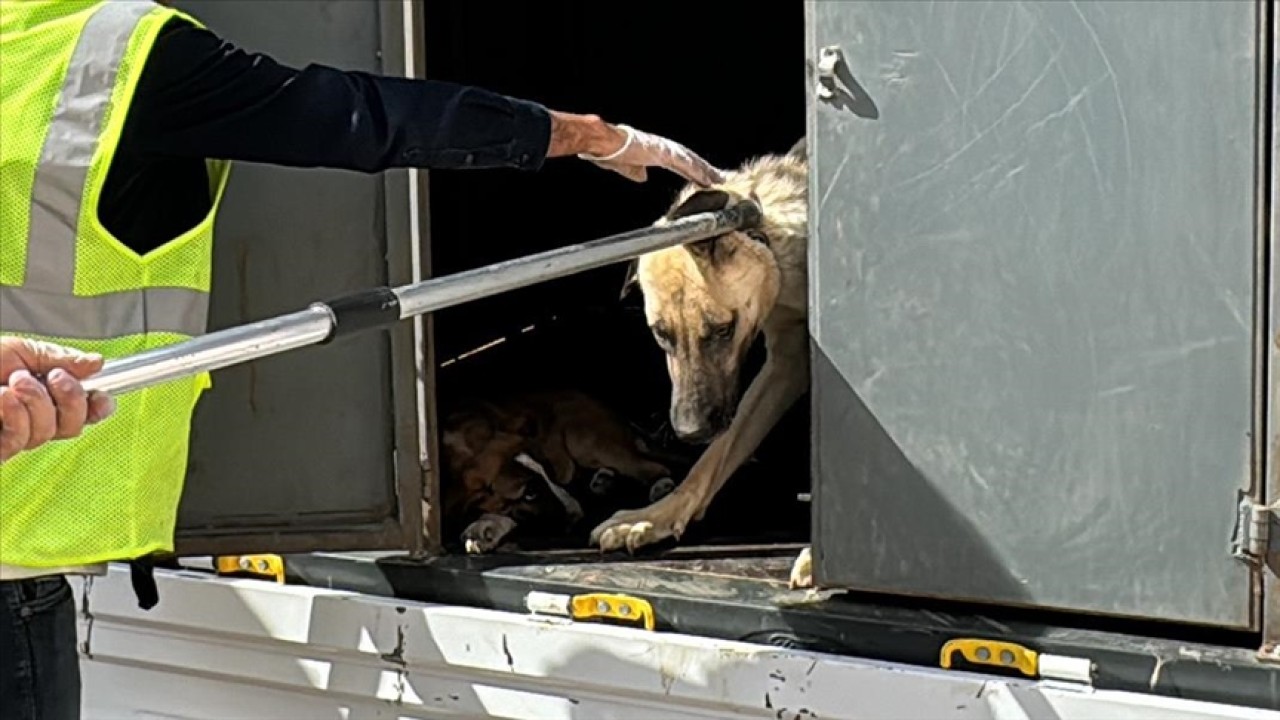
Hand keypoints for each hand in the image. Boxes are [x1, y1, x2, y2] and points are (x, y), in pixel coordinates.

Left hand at [0, 337, 114, 462]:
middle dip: (71, 399)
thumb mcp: (20, 350)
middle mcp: (32, 418)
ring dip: (36, 401)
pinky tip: (2, 397)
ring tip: (14, 382)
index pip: (83, 410)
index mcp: (43, 394)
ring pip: (49, 431)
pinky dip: (16, 413)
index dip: (98, 407)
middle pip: (73, 425)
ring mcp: (13, 435)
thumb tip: (96, 363)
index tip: (100, 395)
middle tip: (53, 377)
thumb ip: (60, 357)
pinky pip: (22, 439)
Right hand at [547, 112, 725, 186]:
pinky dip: (697, 172)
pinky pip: (685, 164)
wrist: (603, 142)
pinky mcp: (663, 152)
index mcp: (655, 151)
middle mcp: (663, 148)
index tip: (702, 179)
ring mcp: (665, 149)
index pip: (679, 163)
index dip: (692, 171)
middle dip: (704, 169)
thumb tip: (643, 177)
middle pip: (689, 160)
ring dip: (705, 171)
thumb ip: (635, 172)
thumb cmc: (609, 151)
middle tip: (719, 178)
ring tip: (718, 180)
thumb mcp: (625, 167)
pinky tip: (707, 180)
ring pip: (691, 161)